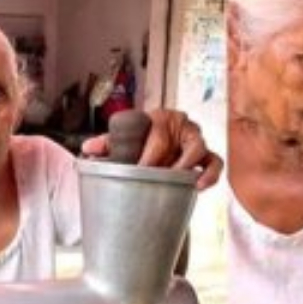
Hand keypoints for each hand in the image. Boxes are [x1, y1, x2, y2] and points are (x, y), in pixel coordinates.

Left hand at [81, 109, 222, 188]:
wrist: (154, 151)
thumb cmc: (139, 142)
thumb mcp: (122, 141)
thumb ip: (107, 143)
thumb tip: (88, 148)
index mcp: (159, 117)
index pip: (156, 131)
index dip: (148, 153)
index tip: (139, 170)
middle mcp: (181, 125)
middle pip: (177, 141)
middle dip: (166, 161)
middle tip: (155, 177)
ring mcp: (195, 141)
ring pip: (200, 149)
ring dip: (189, 165)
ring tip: (180, 180)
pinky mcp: (206, 156)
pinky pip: (214, 163)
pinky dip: (209, 174)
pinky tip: (198, 186)